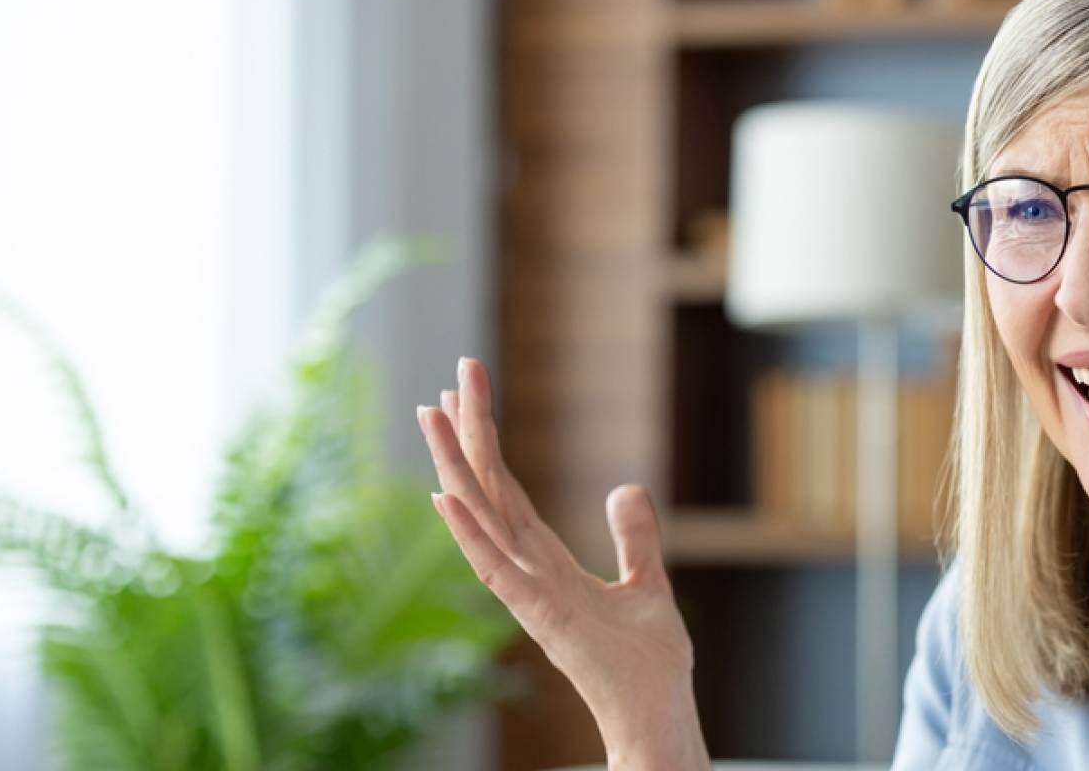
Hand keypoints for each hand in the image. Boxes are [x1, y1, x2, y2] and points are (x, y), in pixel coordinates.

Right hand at [417, 357, 707, 769]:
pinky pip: (494, 568)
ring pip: (481, 517)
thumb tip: (625, 487)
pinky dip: (468, 533)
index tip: (467, 395)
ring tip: (432, 414)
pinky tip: (446, 495)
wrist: (656, 711)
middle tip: (450, 378)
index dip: (486, 442)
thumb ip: (634, 537)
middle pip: (489, 490)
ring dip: (455, 466)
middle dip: (468, 435)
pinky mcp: (537, 615)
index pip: (508, 490)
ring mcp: (526, 592)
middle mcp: (526, 570)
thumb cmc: (648, 662)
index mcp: (547, 560)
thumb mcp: (649, 582)